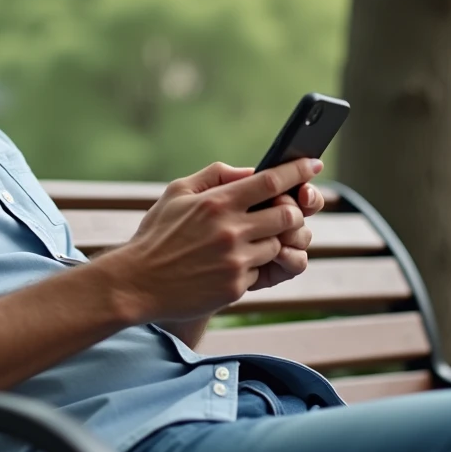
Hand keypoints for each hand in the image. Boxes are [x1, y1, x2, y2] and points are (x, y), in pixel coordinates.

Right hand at [100, 158, 323, 323]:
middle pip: (288, 215)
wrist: (136, 283)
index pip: (271, 181)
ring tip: (248, 241)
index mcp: (218, 202)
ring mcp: (236, 261)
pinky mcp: (236, 287)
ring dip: (271, 241)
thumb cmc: (156, 235)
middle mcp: (231, 230)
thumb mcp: (178, 192)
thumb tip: (249, 171)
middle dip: (292, 212)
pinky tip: (230, 264)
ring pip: (279, 245)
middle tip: (283, 212)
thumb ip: (215, 176)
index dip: (298, 170)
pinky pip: (262, 271)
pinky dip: (254, 265)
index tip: (314, 164)